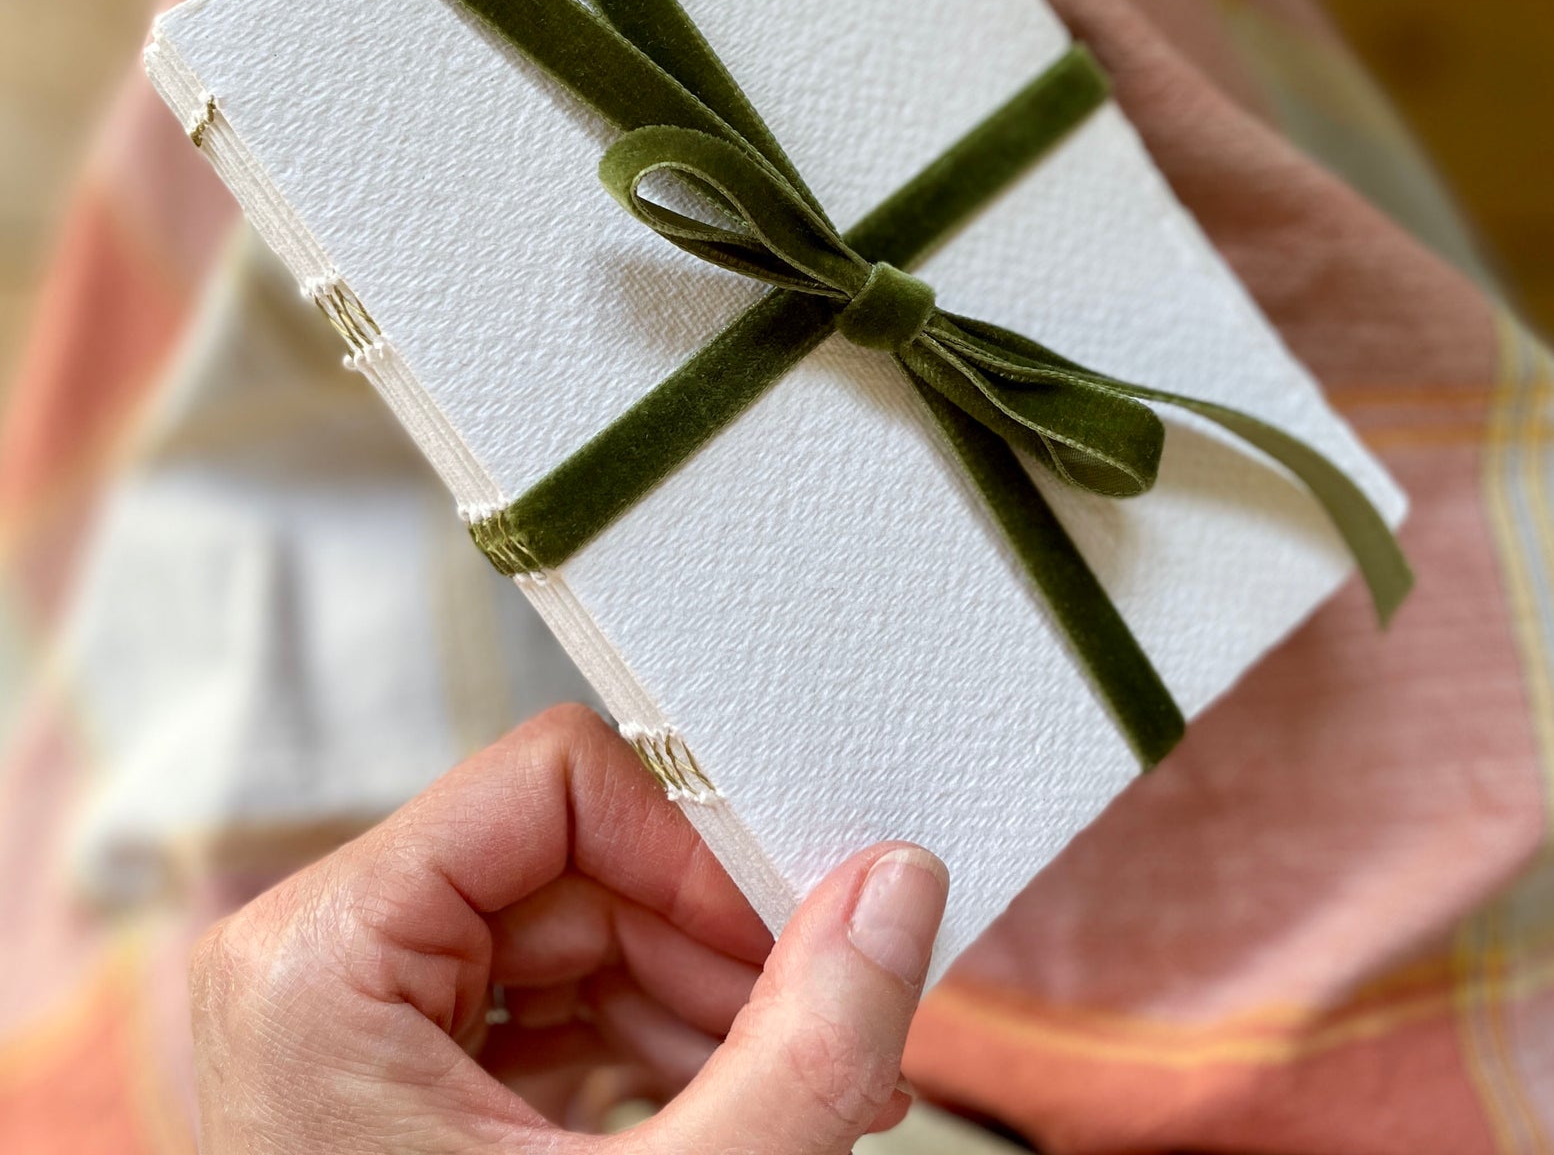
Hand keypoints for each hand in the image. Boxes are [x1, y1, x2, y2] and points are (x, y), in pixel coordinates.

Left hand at [189, 705, 947, 1151]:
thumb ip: (802, 1045)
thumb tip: (898, 889)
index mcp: (322, 958)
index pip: (549, 783)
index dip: (692, 846)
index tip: (796, 929)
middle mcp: (321, 959)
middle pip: (574, 859)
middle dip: (718, 948)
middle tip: (832, 1024)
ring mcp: (358, 1013)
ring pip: (579, 927)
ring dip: (706, 1004)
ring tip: (803, 1090)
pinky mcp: (404, 1065)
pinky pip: (554, 999)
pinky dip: (656, 1045)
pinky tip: (729, 1105)